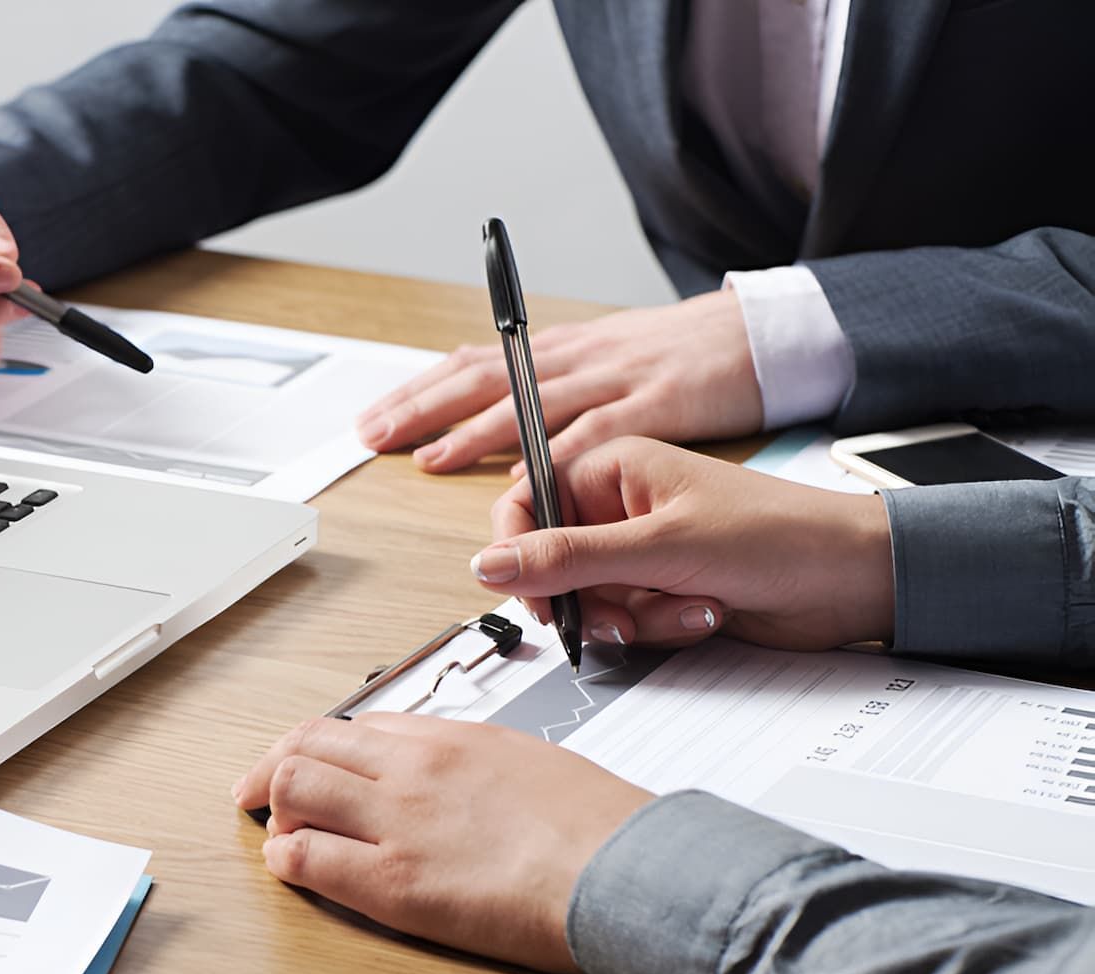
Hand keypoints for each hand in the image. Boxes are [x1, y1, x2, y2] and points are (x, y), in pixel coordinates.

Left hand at [233, 715, 651, 973]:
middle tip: (257, 795)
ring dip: (275, 809)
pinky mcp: (394, 883)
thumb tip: (453, 780)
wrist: (628, 870)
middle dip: (273, 769)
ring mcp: (398, 822)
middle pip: (307, 744)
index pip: (356, 724)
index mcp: (451, 737)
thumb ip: (476, 764)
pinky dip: (285, 859)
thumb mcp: (532, 762)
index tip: (304, 763)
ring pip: (292, 787)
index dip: (318, 747)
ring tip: (281, 833)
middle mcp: (412, 768)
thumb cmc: (601, 826)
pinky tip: (292, 867)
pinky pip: (306, 858)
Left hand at [356, 290, 762, 472]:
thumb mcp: (601, 366)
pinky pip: (600, 432)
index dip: (420, 392)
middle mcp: (576, 359)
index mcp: (558, 353)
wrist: (758, 336)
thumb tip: (493, 425)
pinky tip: (526, 477)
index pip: (472, 365)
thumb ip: (549, 394)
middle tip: (376, 434)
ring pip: (532, 404)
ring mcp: (615, 378)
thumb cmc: (679, 361)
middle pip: (485, 378)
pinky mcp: (659, 402)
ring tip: (432, 457)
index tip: (374, 418)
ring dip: (477, 432)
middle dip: (425, 407)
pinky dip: (560, 455)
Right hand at [479, 437, 894, 650]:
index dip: (517, 553)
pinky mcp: (659, 590)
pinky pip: (623, 622)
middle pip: (550, 565)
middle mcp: (617, 507)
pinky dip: (659, 628)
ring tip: (686, 606)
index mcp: (610, 468)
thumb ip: (568, 558)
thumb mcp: (660, 547)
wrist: (853, 580)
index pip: (522, 505)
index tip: (532, 593)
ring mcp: (638, 552)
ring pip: (586, 602)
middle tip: (623, 613)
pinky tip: (704, 612)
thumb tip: (489, 565)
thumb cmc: (778, 536)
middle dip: (588, 599)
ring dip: (632, 618)